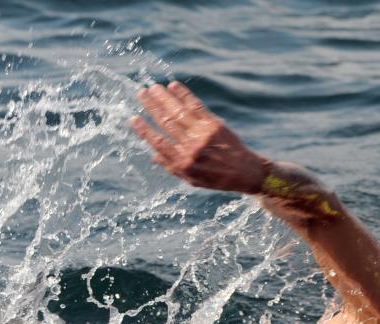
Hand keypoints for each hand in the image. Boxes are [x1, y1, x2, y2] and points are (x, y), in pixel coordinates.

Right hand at [131, 82, 267, 193]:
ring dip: (164, 97)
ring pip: (178, 112)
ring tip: (153, 88)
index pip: (158, 143)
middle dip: (152, 106)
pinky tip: (174, 86)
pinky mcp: (214, 124)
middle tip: (141, 93)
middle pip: (166, 122)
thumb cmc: (217, 178)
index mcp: (183, 163)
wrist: (246, 173)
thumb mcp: (193, 180)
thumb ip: (173, 168)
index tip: (134, 118)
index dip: (144, 130)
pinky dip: (184, 95)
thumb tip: (153, 156)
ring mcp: (203, 134)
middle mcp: (191, 148)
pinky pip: (196, 106)